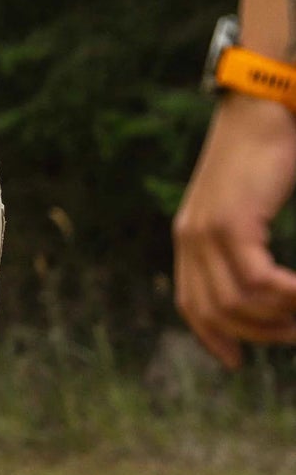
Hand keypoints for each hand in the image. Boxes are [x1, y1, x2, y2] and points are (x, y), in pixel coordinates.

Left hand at [173, 94, 295, 368]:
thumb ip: (241, 243)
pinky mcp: (231, 222)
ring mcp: (207, 230)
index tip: (234, 362)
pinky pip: (258, 281)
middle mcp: (190, 236)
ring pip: (238, 303)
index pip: (191, 303)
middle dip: (258, 334)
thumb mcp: (244, 207)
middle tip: (294, 333)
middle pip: (215, 312)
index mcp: (190, 236)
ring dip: (278, 318)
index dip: (212, 336)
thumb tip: (257, 283)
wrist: (259, 112)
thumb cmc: (263, 158)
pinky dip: (287, 296)